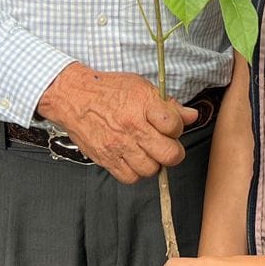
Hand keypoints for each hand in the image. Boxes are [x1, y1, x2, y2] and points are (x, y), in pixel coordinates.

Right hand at [36, 63, 196, 183]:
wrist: (73, 96)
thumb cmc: (108, 90)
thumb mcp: (141, 87)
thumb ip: (168, 105)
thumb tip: (192, 116)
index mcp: (144, 103)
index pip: (175, 126)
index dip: (177, 128)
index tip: (170, 126)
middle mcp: (132, 125)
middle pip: (169, 154)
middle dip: (172, 152)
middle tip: (165, 145)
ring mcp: (118, 144)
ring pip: (151, 169)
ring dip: (153, 163)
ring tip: (146, 151)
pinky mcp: (105, 158)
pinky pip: (130, 178)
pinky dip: (135, 172)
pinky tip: (132, 159)